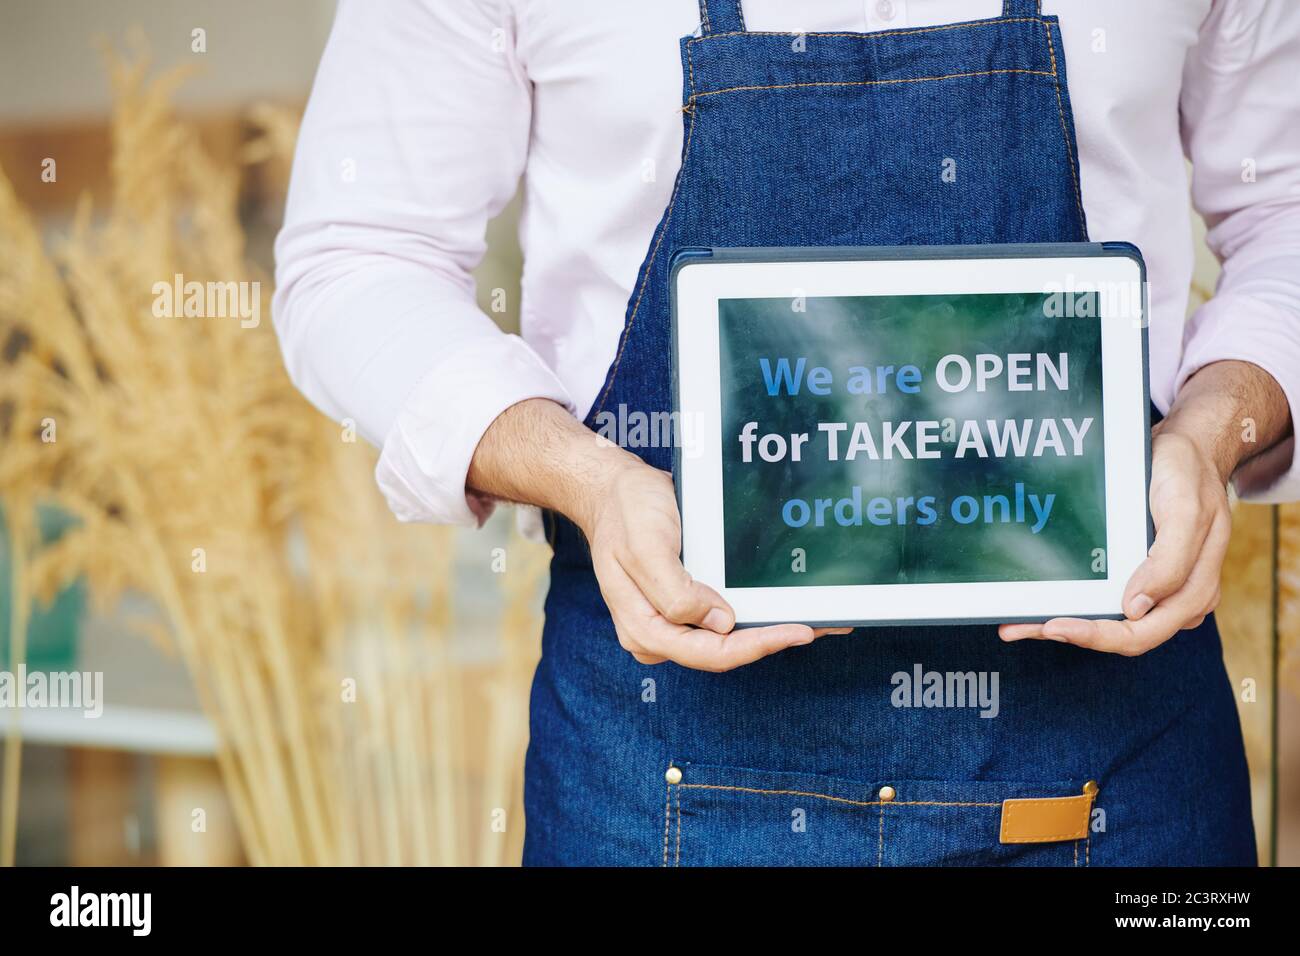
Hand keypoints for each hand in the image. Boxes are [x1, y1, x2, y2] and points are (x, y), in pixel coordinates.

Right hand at [466, 399, 847, 671]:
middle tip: (823, 624)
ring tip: (818, 616)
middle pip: (725, 652)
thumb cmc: (625, 512)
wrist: (612, 489)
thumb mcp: (644, 545)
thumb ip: (675, 591)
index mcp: (645, 627)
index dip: (757, 645)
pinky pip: (726, 617)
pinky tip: (788, 604)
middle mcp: (660, 632)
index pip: (710, 652)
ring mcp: (674, 620)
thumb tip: (720, 623)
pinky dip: (758, 612)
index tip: (798, 631)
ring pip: (730, 639)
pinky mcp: (687, 604)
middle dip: (774, 640)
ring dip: (772, 628)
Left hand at [1000, 430, 1229, 654]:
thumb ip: (1170, 562)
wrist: (1190, 449)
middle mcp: (1175, 599)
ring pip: (1109, 622)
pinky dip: (1074, 604)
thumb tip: (1135, 608)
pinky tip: (1039, 603)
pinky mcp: (1139, 575)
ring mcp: (1158, 589)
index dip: (1097, 636)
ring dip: (1064, 624)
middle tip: (1018, 628)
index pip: (1141, 633)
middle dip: (1070, 633)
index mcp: (1193, 592)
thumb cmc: (1189, 476)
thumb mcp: (1186, 511)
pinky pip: (1106, 599)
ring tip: (1016, 623)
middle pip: (1120, 635)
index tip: (1054, 626)